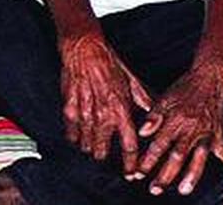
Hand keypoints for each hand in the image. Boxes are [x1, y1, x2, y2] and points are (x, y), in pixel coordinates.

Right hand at [58, 31, 151, 174]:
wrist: (85, 51)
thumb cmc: (109, 63)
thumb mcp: (131, 80)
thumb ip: (143, 99)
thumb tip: (154, 111)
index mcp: (121, 109)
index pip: (129, 144)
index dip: (131, 162)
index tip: (132, 172)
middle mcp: (103, 115)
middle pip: (102, 150)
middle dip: (106, 156)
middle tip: (109, 155)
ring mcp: (84, 114)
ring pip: (86, 145)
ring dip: (90, 148)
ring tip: (95, 147)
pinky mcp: (69, 110)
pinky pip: (70, 134)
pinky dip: (75, 138)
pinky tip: (79, 138)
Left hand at [134, 60, 222, 195]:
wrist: (211, 75)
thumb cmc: (186, 87)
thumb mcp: (165, 98)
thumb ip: (153, 117)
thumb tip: (142, 132)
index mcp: (176, 121)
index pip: (159, 145)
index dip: (148, 160)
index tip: (138, 173)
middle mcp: (191, 129)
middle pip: (177, 155)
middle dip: (165, 174)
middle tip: (156, 189)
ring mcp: (207, 132)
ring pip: (200, 156)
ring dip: (192, 174)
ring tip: (185, 188)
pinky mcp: (218, 131)